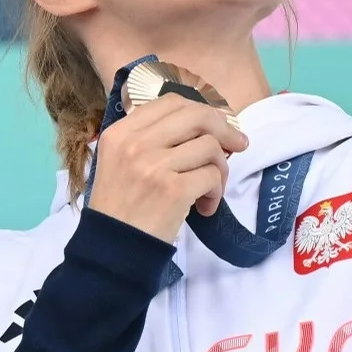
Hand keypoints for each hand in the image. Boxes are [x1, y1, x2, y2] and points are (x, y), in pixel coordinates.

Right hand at [86, 96, 248, 242]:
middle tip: (238, 146)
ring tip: (209, 190)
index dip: (200, 110)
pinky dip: (216, 192)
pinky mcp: (173, 190)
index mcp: (121, 133)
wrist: (113, 248)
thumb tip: (203, 125)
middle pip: (196, 116)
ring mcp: (154, 166)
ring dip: (220, 169)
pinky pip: (212, 176)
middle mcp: (135, 144)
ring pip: (210, 147)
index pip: (171, 102)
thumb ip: (149, 139)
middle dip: (224, 129)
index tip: (215, 127)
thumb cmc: (120, 208)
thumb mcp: (119, 162)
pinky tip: (204, 206)